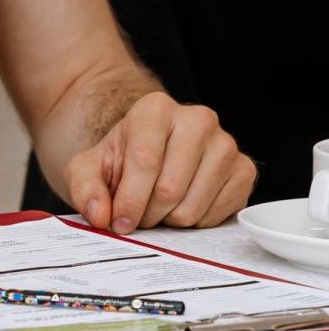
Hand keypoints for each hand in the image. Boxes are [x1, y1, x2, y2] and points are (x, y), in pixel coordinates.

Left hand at [63, 92, 256, 232]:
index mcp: (155, 108)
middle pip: (168, 188)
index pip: (144, 161)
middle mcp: (197, 119)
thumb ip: (84, 188)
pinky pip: (216, 216)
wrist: (153, 152)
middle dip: (147, 213)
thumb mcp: (88, 168)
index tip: (119, 222)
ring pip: (192, 207)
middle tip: (137, 214)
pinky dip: (194, 222)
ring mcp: (226, 144)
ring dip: (168, 219)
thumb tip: (100, 215)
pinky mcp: (245, 170)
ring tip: (158, 206)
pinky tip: (182, 204)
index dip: (128, 200)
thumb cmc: (122, 159)